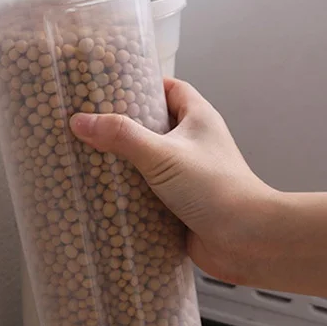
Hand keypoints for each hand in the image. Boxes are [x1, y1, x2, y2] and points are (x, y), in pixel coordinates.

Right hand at [69, 78, 274, 284]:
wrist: (246, 240)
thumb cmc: (215, 188)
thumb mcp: (163, 155)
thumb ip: (121, 136)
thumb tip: (79, 121)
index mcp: (198, 119)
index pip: (170, 89)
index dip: (143, 85)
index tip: (109, 88)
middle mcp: (193, 144)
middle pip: (153, 126)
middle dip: (123, 127)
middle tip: (88, 126)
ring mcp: (186, 175)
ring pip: (148, 162)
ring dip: (122, 164)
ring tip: (86, 160)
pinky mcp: (178, 205)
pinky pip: (147, 194)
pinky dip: (127, 195)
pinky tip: (102, 196)